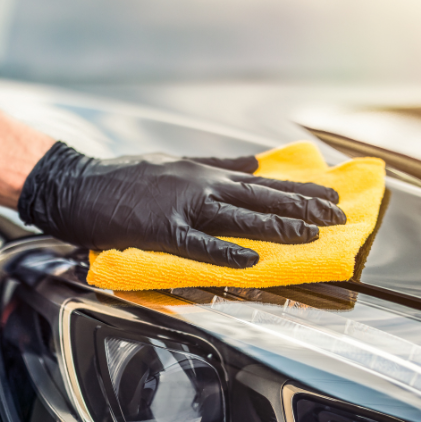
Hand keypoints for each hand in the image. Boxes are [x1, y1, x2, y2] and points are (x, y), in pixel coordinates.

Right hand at [18, 143, 345, 267]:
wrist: (83, 185)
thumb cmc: (130, 175)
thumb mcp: (179, 161)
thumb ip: (219, 163)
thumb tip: (254, 162)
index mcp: (207, 173)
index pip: (265, 181)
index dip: (300, 189)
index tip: (331, 194)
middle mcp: (203, 186)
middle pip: (261, 198)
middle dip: (303, 207)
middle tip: (338, 217)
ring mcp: (184, 208)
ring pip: (239, 217)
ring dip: (277, 226)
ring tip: (311, 235)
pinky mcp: (162, 231)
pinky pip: (198, 244)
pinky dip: (225, 252)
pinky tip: (250, 260)